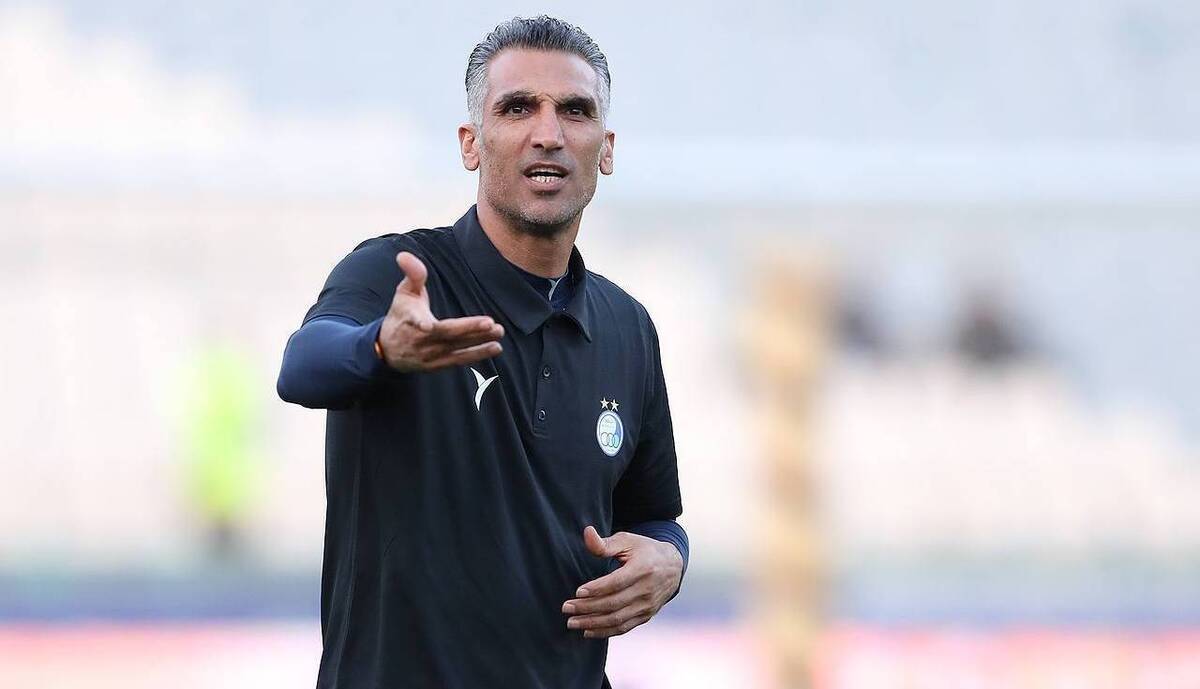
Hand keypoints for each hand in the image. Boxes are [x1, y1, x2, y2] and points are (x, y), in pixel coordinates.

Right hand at [378, 251, 503, 371]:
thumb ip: (412, 274)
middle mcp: (420, 340)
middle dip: (468, 329)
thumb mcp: (404, 292)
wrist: (387, 349)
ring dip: (479, 342)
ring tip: (498, 333)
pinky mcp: (437, 365)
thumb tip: (404, 255)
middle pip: (446, 335)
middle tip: (491, 324)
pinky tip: (495, 348)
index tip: (426, 325)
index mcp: (410, 319)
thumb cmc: (401, 315)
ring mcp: (429, 355)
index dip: (420, 323)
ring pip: (456, 348)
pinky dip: (477, 355)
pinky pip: (459, 360)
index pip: (415, 320)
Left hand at [561, 525, 682, 638]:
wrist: (673, 566)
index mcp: (643, 568)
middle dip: (587, 608)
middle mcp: (647, 590)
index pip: (617, 583)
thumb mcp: (628, 540)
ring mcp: (647, 606)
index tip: (577, 592)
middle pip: (614, 604)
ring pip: (617, 619)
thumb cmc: (644, 550)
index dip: (597, 589)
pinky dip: (605, 632)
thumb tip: (587, 533)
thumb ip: (605, 542)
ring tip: (572, 622)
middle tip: (566, 608)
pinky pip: (624, 627)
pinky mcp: (646, 615)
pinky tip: (588, 631)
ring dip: (593, 623)